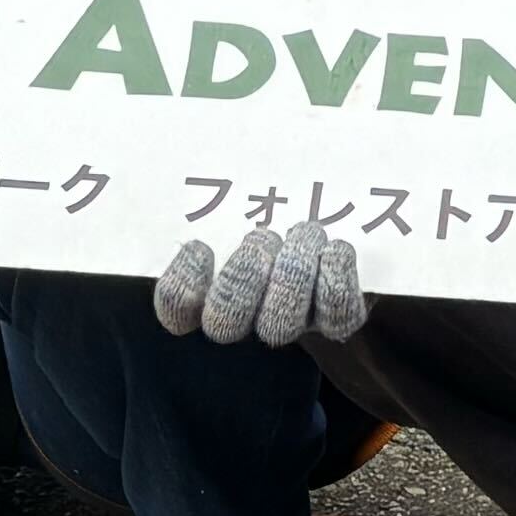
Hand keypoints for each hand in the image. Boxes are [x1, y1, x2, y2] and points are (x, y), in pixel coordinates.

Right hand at [157, 214, 367, 346]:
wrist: (337, 239)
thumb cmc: (275, 219)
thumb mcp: (240, 210)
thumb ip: (218, 210)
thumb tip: (187, 191)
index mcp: (211, 294)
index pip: (177, 310)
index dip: (182, 286)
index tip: (200, 246)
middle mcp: (247, 319)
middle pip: (224, 322)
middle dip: (242, 275)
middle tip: (263, 238)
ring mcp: (292, 324)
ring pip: (280, 322)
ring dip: (292, 269)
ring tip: (303, 234)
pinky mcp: (337, 320)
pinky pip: (337, 316)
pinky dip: (335, 278)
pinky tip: (333, 250)